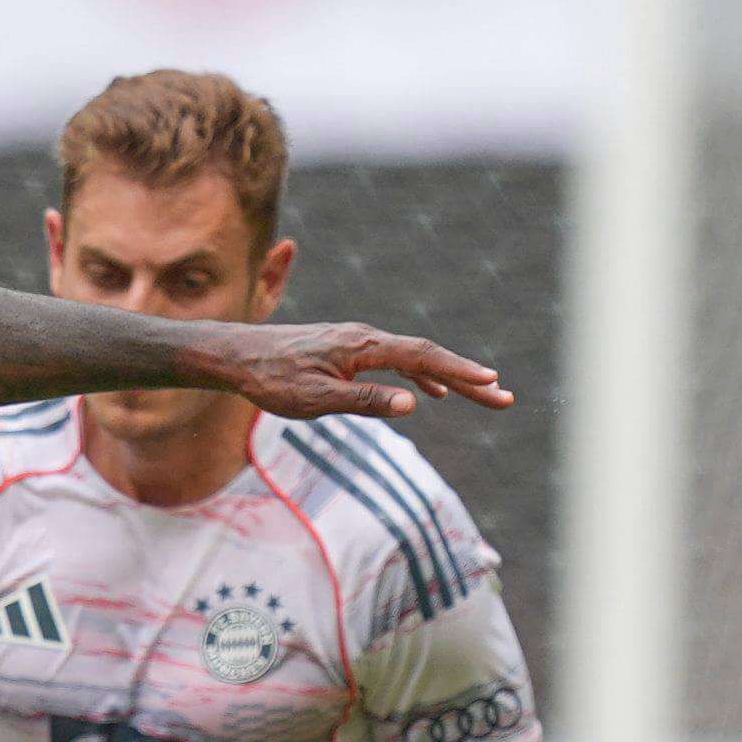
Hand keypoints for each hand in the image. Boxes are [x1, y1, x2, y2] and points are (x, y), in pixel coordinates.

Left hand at [212, 322, 512, 421]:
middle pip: (427, 356)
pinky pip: (394, 361)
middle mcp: (365, 338)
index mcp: (363, 346)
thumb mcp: (315, 399)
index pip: (422, 356)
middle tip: (505, 398)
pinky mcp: (347, 351)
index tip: (491, 382)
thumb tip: (413, 404)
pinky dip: (418, 375)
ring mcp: (357, 343)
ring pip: (414, 358)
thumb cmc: (271, 380)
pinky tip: (430, 392)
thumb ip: (364, 401)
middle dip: (468, 378)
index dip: (459, 371)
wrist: (236, 357)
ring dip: (448, 377)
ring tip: (482, 395)